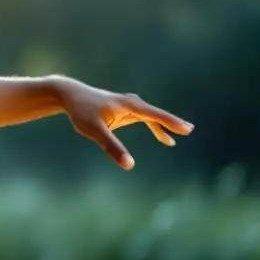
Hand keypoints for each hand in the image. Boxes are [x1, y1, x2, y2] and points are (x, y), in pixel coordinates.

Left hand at [56, 78, 193, 169]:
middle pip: (156, 114)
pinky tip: (162, 137)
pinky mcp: (123, 110)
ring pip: (151, 117)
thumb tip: (129, 165)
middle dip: (172, 122)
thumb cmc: (81, 111)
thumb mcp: (94, 131)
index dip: (172, 122)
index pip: (155, 115)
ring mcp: (128, 105)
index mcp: (129, 105)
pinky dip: (154, 126)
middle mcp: (132, 103)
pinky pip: (144, 118)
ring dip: (164, 126)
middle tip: (189, 130)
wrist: (70, 94)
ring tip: (176, 138)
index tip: (188, 129)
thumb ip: (112, 147)